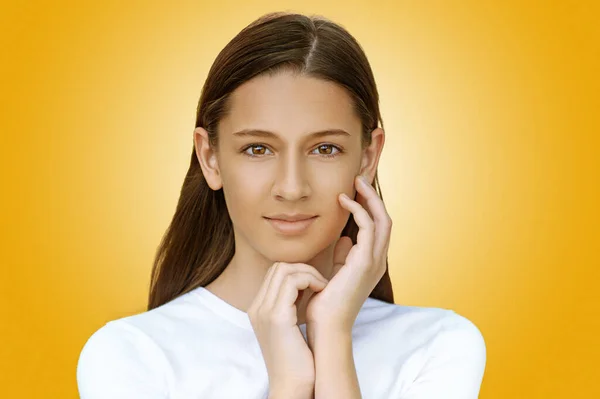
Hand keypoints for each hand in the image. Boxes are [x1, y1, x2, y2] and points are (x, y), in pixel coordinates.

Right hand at [248, 261, 328, 393]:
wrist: (293, 386)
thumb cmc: (298, 360)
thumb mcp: (290, 327)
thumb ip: (291, 305)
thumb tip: (306, 284)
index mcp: (258, 309)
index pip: (275, 273)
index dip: (298, 272)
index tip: (315, 284)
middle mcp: (257, 307)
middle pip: (278, 267)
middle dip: (303, 268)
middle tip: (320, 283)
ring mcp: (264, 311)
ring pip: (284, 269)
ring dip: (309, 273)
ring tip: (322, 288)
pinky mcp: (277, 317)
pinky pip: (292, 282)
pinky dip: (310, 280)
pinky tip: (322, 291)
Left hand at [305, 174, 392, 332]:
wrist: (326, 327)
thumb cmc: (326, 303)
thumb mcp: (335, 273)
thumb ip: (342, 257)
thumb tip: (344, 240)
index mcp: (371, 263)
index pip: (378, 227)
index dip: (370, 206)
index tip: (355, 190)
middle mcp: (377, 261)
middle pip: (385, 219)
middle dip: (373, 197)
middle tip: (359, 178)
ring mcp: (374, 262)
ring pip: (382, 219)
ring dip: (369, 198)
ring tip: (355, 182)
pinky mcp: (364, 262)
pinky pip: (367, 226)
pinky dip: (358, 210)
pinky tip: (342, 201)